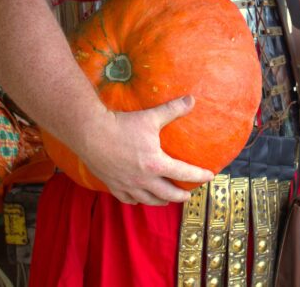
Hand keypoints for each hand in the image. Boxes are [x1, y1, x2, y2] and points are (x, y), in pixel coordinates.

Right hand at [77, 95, 214, 204]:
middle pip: (167, 194)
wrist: (90, 134)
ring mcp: (128, 185)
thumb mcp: (151, 117)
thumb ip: (173, 109)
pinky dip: (138, 200)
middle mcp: (144, 180)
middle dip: (180, 196)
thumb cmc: (122, 125)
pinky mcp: (113, 185)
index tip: (209, 177)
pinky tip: (140, 198)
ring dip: (161, 201)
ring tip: (167, 199)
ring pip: (149, 200)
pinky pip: (129, 199)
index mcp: (156, 164)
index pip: (183, 173)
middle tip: (188, 195)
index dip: (198, 176)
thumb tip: (192, 100)